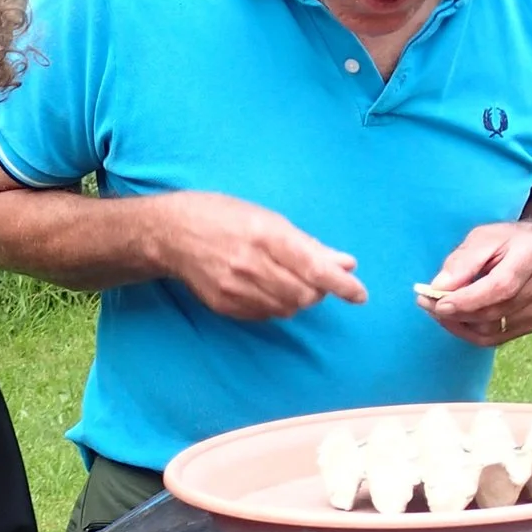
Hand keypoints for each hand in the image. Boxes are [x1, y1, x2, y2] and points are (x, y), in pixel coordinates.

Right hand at [154, 191, 366, 319]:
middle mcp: (251, 264)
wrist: (171, 234)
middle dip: (318, 291)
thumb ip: (309, 245)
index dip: (341, 284)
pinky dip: (276, 305)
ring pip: (287, 308)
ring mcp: (236, 288)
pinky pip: (266, 315)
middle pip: (304, 294)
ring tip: (288, 280)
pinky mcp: (225, 304)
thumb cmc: (223, 216)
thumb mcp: (268, 218)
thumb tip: (347, 263)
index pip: (314, 267)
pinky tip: (267, 288)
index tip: (360, 294)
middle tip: (315, 278)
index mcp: (266, 235)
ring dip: (298, 299)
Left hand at [416, 222, 531, 346]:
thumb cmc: (510, 241)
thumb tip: (438, 288)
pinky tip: (456, 319)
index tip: (437, 303)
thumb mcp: (484, 237)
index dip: (467, 300)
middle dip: (455, 312)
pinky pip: (494, 338)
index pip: (499, 287)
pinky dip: (469, 332)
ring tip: (438, 308)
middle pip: (493, 312)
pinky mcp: (531, 324)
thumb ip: (462, 261)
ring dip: (459, 324)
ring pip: (491, 330)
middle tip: (426, 302)